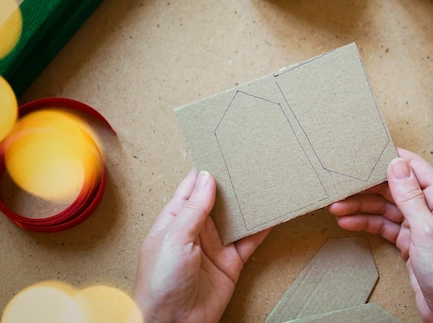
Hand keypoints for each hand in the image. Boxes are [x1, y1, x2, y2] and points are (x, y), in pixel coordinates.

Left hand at [133, 170, 270, 322]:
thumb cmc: (160, 282)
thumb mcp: (174, 238)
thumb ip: (194, 208)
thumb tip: (208, 177)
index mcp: (175, 219)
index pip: (192, 187)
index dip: (207, 170)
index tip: (223, 151)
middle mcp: (196, 229)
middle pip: (218, 199)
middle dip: (232, 183)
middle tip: (250, 163)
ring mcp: (215, 245)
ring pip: (236, 218)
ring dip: (248, 203)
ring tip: (265, 183)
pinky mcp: (231, 262)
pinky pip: (250, 240)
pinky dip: (262, 228)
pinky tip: (272, 214)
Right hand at [328, 148, 432, 322]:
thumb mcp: (426, 229)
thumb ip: (410, 196)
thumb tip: (396, 164)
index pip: (414, 168)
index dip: (391, 158)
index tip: (367, 152)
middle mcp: (432, 208)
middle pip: (395, 188)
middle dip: (368, 186)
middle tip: (342, 184)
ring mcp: (419, 225)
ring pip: (386, 208)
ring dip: (362, 206)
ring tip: (337, 206)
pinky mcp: (410, 243)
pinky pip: (384, 226)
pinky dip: (366, 223)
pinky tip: (348, 222)